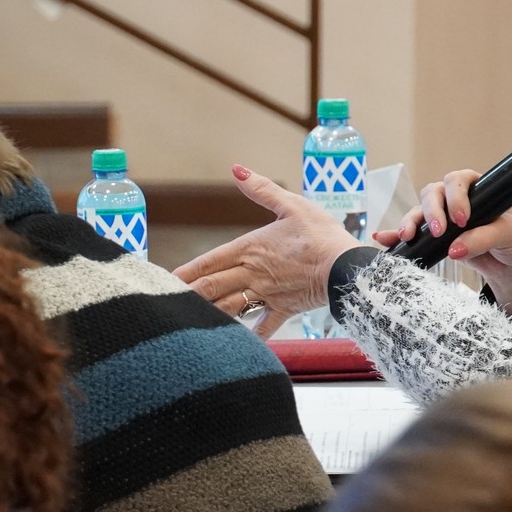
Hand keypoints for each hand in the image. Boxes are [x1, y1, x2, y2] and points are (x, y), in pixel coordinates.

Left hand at [175, 164, 357, 336]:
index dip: (185, 272)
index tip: (165, 280)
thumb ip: (262, 189)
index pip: (208, 262)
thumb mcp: (293, 205)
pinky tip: (237, 342)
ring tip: (190, 319)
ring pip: (229, 308)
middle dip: (188, 295)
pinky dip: (249, 336)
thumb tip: (237, 169)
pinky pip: (262, 327)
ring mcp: (267, 294)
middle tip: (166, 303)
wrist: (346, 267)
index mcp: (250, 248)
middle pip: (211, 288)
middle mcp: (253, 274)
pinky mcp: (284, 309)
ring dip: (208, 313)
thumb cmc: (321, 234)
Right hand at [376, 169, 511, 317]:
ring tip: (407, 236)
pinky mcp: (438, 241)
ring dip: (411, 222)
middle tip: (439, 232)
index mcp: (480, 190)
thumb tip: (454, 248)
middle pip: (433, 194)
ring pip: (420, 212)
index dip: (456, 197)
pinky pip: (414, 235)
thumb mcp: (510, 236)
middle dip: (431, 211)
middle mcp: (459, 201)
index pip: (459, 182)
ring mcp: (446, 220)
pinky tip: (383, 239)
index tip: (462, 219)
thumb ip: (482, 239)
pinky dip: (396, 236)